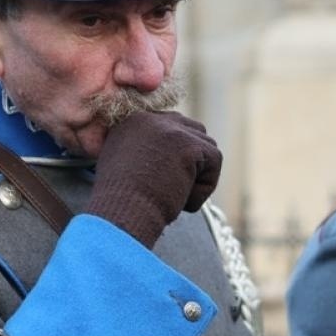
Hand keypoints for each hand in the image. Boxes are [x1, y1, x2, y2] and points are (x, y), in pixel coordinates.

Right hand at [85, 111, 221, 247]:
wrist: (121, 216)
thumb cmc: (121, 205)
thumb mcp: (123, 170)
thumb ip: (143, 155)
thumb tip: (174, 160)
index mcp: (131, 122)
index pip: (170, 128)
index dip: (175, 157)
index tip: (165, 181)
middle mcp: (149, 118)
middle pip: (192, 131)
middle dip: (194, 161)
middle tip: (178, 190)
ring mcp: (169, 128)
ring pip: (206, 147)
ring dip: (198, 177)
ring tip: (175, 197)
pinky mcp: (189, 144)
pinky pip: (214, 161)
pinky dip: (204, 188)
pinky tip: (182, 201)